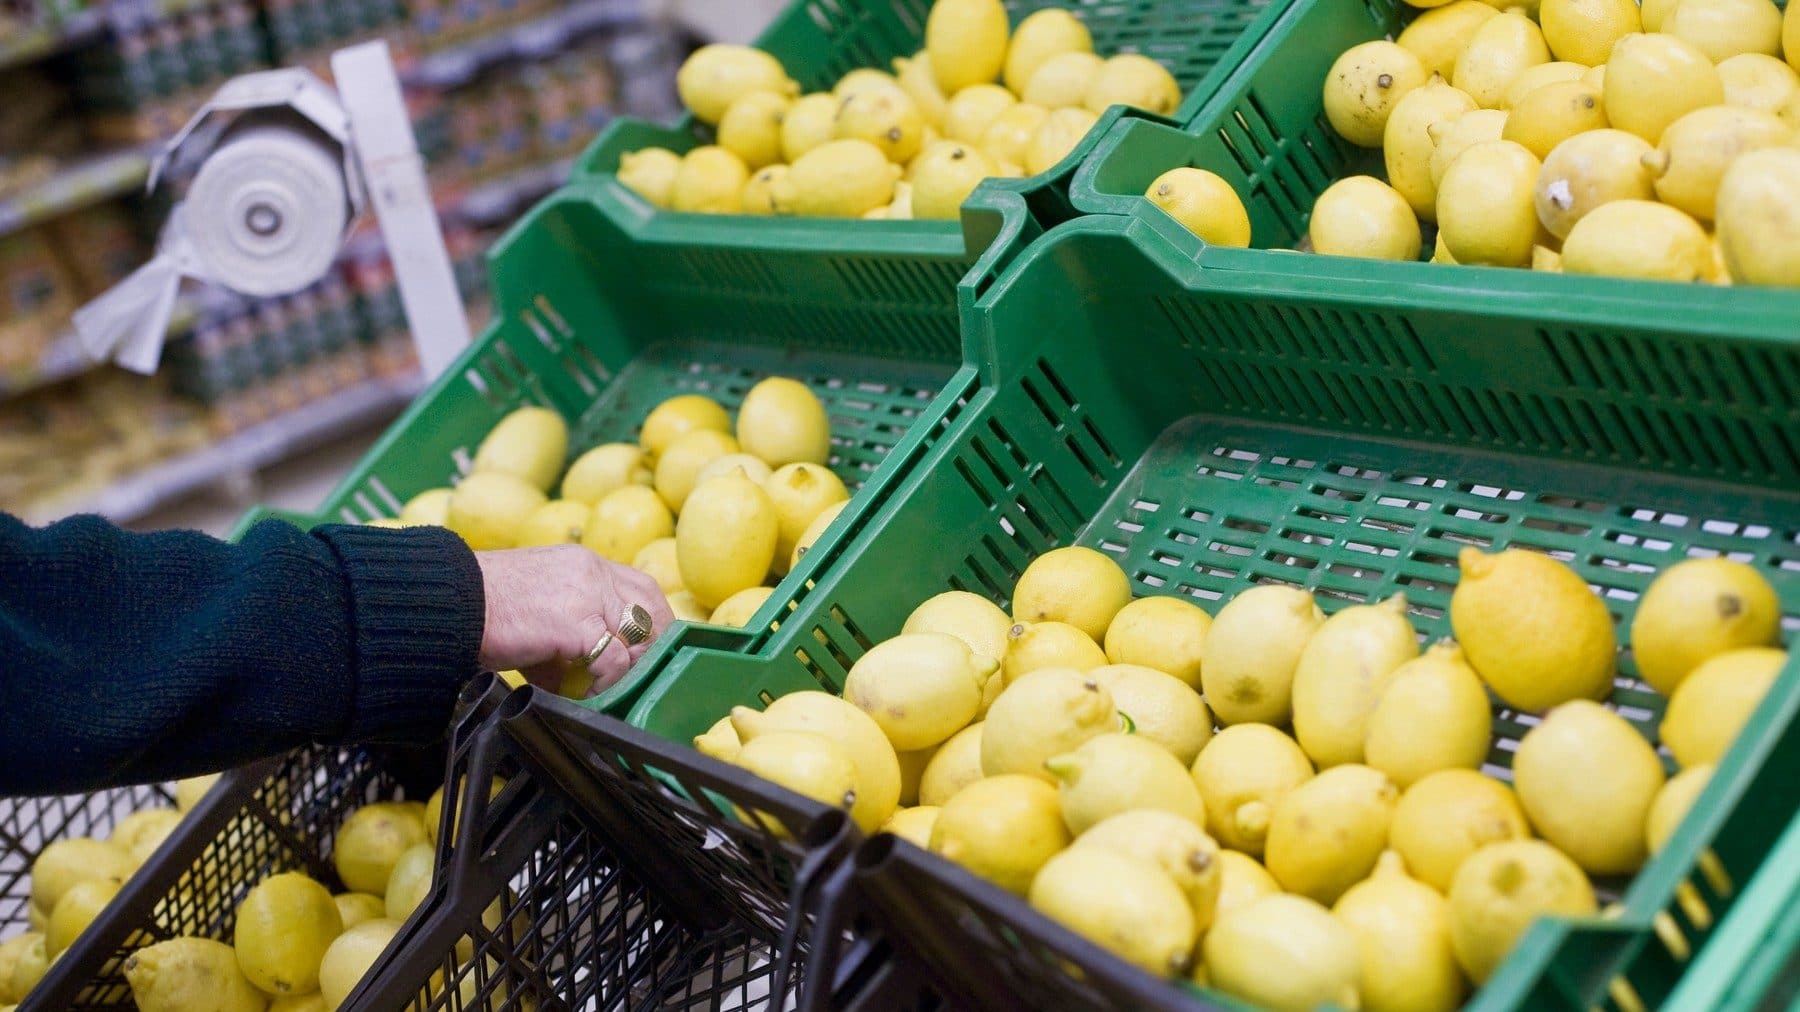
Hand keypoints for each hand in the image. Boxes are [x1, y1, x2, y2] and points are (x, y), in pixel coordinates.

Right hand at [474, 545, 673, 694]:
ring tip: (614, 689)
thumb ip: (566, 637)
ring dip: (631, 668)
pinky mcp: (575, 622)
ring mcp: (587, 594)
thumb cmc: (483, 611)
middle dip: (651, 647)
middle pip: (651, 608)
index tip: (647, 653)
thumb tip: (579, 681)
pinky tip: (590, 696)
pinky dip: (607, 684)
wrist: (450, 604)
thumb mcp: (536, 611)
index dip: (652, 623)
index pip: (642, 587)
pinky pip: (612, 661)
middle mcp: (592, 572)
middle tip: (637, 676)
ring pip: (638, 635)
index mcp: (584, 563)